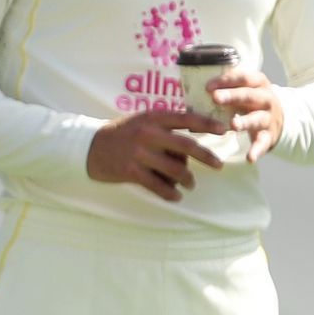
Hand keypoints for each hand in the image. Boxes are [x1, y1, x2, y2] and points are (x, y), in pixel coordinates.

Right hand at [87, 109, 226, 200]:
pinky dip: (170, 193)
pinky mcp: (130, 171)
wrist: (88, 147)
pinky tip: (176, 197)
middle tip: (219, 165)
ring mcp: (139, 153)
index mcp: (153, 117)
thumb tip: (197, 127)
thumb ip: (167, 123)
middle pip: (186, 146)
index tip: (224, 130)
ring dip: (187, 179)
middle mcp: (148, 133)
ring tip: (191, 184)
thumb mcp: (143, 119)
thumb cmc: (123, 133)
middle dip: (206, 156)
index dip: (207, 124)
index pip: (186, 118)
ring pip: (174, 169)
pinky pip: (157, 185)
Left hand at [207, 68, 285, 162]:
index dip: (226, 80)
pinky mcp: (269, 135)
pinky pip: (263, 143)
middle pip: (249, 95)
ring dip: (246, 122)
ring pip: (257, 118)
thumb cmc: (250, 102)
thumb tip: (190, 91)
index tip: (208, 86)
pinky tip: (249, 158)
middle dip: (233, 96)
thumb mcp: (243, 90)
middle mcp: (265, 98)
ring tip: (234, 125)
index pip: (243, 78)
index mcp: (257, 83)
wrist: (278, 118)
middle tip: (215, 98)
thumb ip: (224, 90)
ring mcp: (269, 117)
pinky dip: (257, 150)